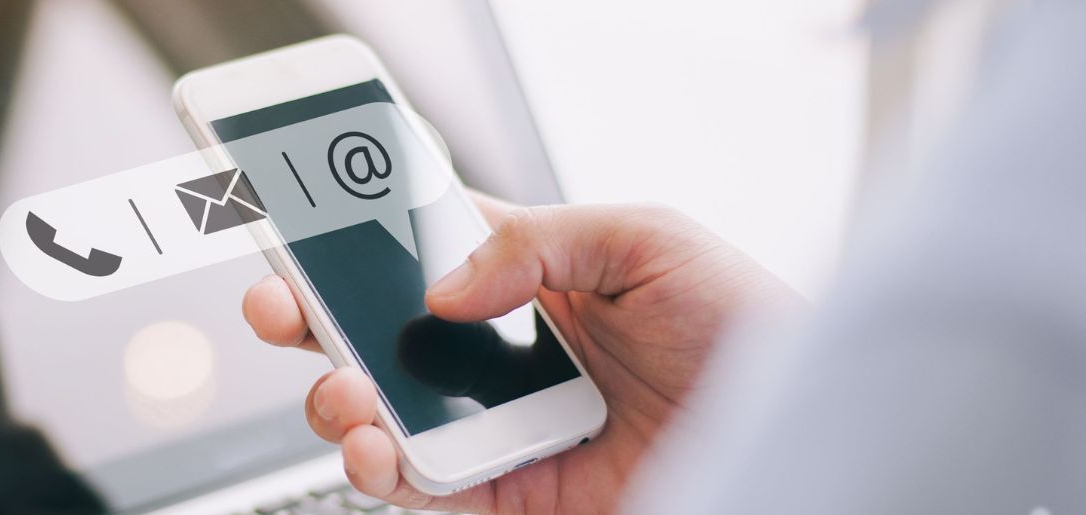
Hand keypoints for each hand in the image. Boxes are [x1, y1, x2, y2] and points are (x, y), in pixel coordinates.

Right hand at [242, 194, 798, 513]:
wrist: (801, 431)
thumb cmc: (747, 327)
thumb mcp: (648, 240)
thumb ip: (536, 242)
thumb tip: (441, 286)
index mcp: (529, 276)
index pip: (417, 249)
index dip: (354, 240)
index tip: (305, 231)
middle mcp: (502, 353)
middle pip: (378, 334)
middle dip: (314, 320)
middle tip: (284, 307)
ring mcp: (500, 427)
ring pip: (382, 415)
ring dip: (338, 400)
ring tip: (344, 392)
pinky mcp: (510, 498)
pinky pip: (422, 488)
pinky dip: (382, 468)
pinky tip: (377, 442)